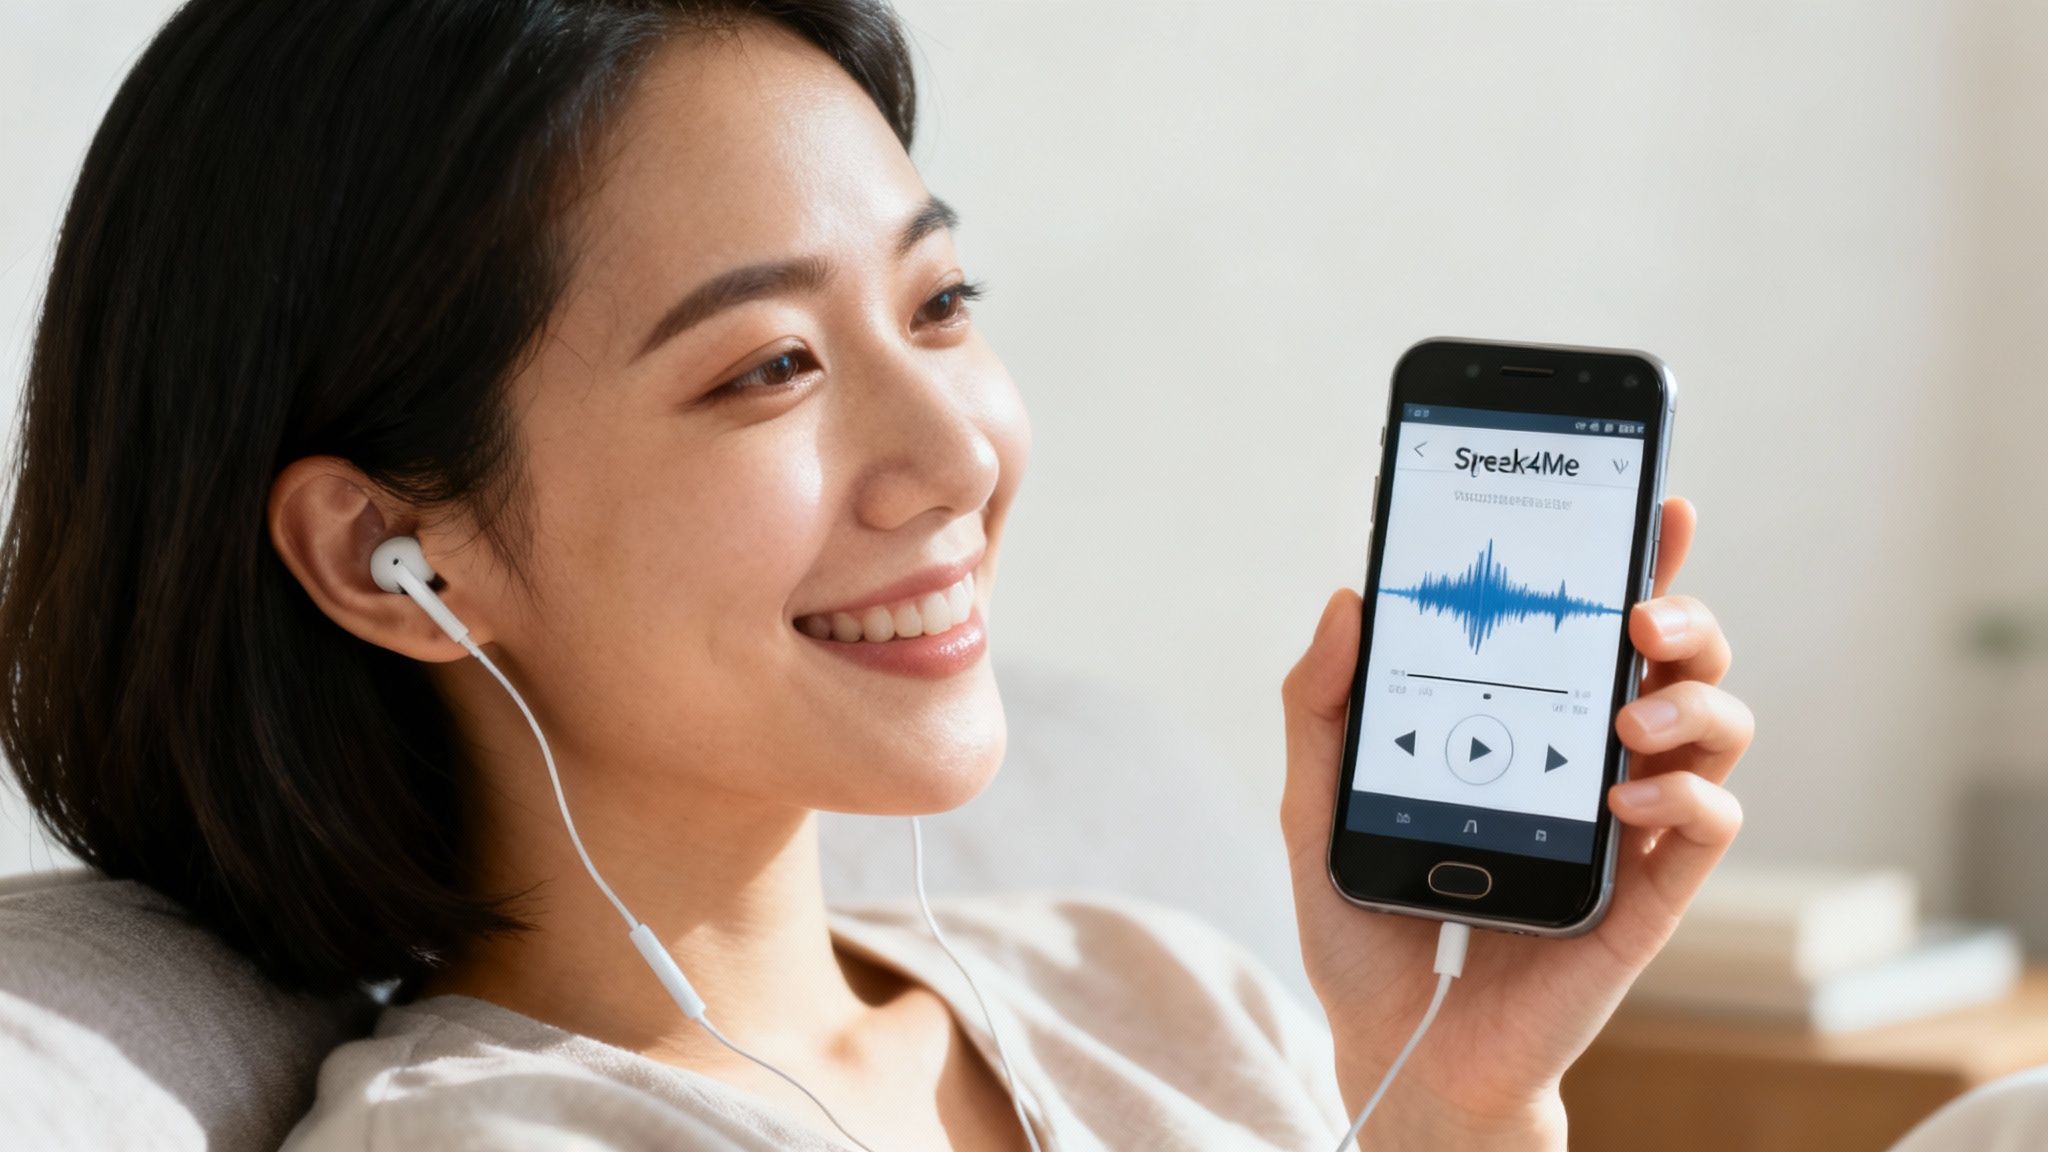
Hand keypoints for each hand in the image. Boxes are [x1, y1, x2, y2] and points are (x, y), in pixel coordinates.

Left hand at [1280, 497, 1753, 1146]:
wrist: (1398, 1042)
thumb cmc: (1369, 916)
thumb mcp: (1317, 803)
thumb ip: (1323, 707)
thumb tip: (1348, 600)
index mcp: (1526, 721)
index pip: (1594, 624)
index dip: (1638, 560)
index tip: (1656, 501)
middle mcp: (1590, 759)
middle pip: (1676, 660)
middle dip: (1683, 613)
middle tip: (1638, 613)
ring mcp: (1627, 823)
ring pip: (1715, 728)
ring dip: (1690, 700)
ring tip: (1623, 718)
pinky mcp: (1646, 893)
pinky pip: (1708, 823)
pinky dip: (1683, 795)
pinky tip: (1620, 797)